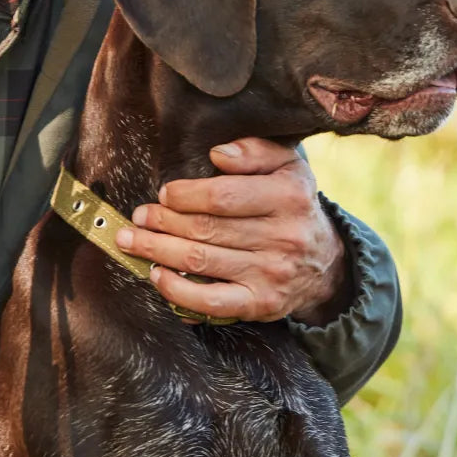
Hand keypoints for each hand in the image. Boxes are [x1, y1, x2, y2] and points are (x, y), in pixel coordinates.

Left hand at [115, 138, 350, 324]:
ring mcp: (271, 274)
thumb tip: (218, 154)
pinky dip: (177, 290)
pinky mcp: (260, 304)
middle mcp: (284, 237)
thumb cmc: (292, 206)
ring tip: (132, 240)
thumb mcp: (287, 166)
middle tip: (139, 217)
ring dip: (157, 251)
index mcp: (289, 196)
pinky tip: (157, 275)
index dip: (186, 195)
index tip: (164, 194)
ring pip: (201, 262)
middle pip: (206, 229)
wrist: (323, 263)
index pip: (224, 196)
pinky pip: (211, 302)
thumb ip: (255, 152)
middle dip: (163, 222)